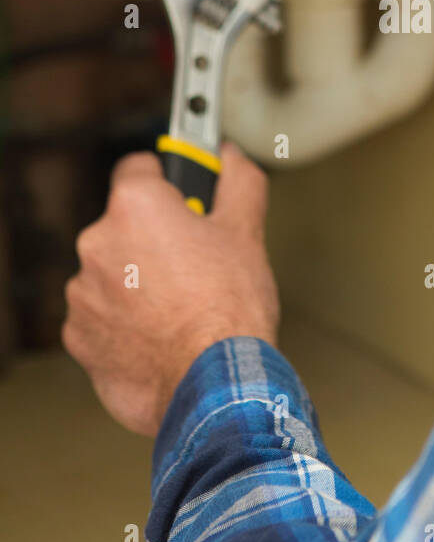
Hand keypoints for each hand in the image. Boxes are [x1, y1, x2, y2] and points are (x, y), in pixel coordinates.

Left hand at [63, 142, 279, 435]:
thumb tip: (231, 157)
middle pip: (125, 227)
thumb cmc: (229, 306)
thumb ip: (237, 180)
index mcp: (135, 207)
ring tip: (180, 309)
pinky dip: (124, 325)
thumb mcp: (246, 230)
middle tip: (195, 267)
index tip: (183, 199)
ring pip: (112, 275)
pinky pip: (101, 319)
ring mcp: (83, 294)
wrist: (214, 384)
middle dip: (154, 242)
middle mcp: (97, 244)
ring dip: (136, 284)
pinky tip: (159, 337)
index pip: (139, 169)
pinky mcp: (79, 338)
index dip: (167, 183)